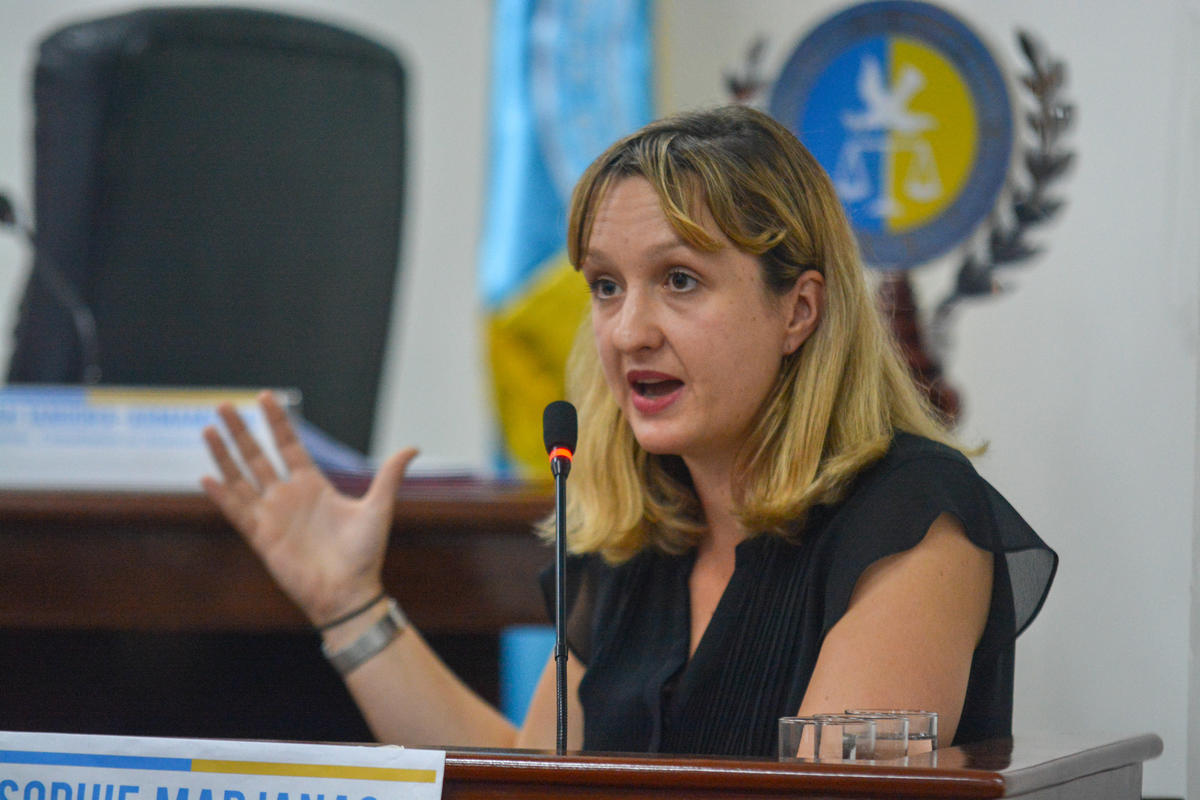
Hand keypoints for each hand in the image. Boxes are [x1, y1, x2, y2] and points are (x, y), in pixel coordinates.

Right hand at [201, 391, 417, 626]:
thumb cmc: (365, 554)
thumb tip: (413, 448)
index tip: (266, 397)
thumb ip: (389, 476)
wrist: (350, 592)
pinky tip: (206, 477)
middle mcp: (288, 496)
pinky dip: (221, 495)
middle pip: (258, 456)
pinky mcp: (262, 537)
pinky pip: (237, 512)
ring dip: (224, 455)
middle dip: (242, 431)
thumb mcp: (379, 508)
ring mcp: (272, 515)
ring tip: (209, 429)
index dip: (277, 422)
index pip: (289, 445)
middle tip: (224, 405)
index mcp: (313, 486)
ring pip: (241, 478)